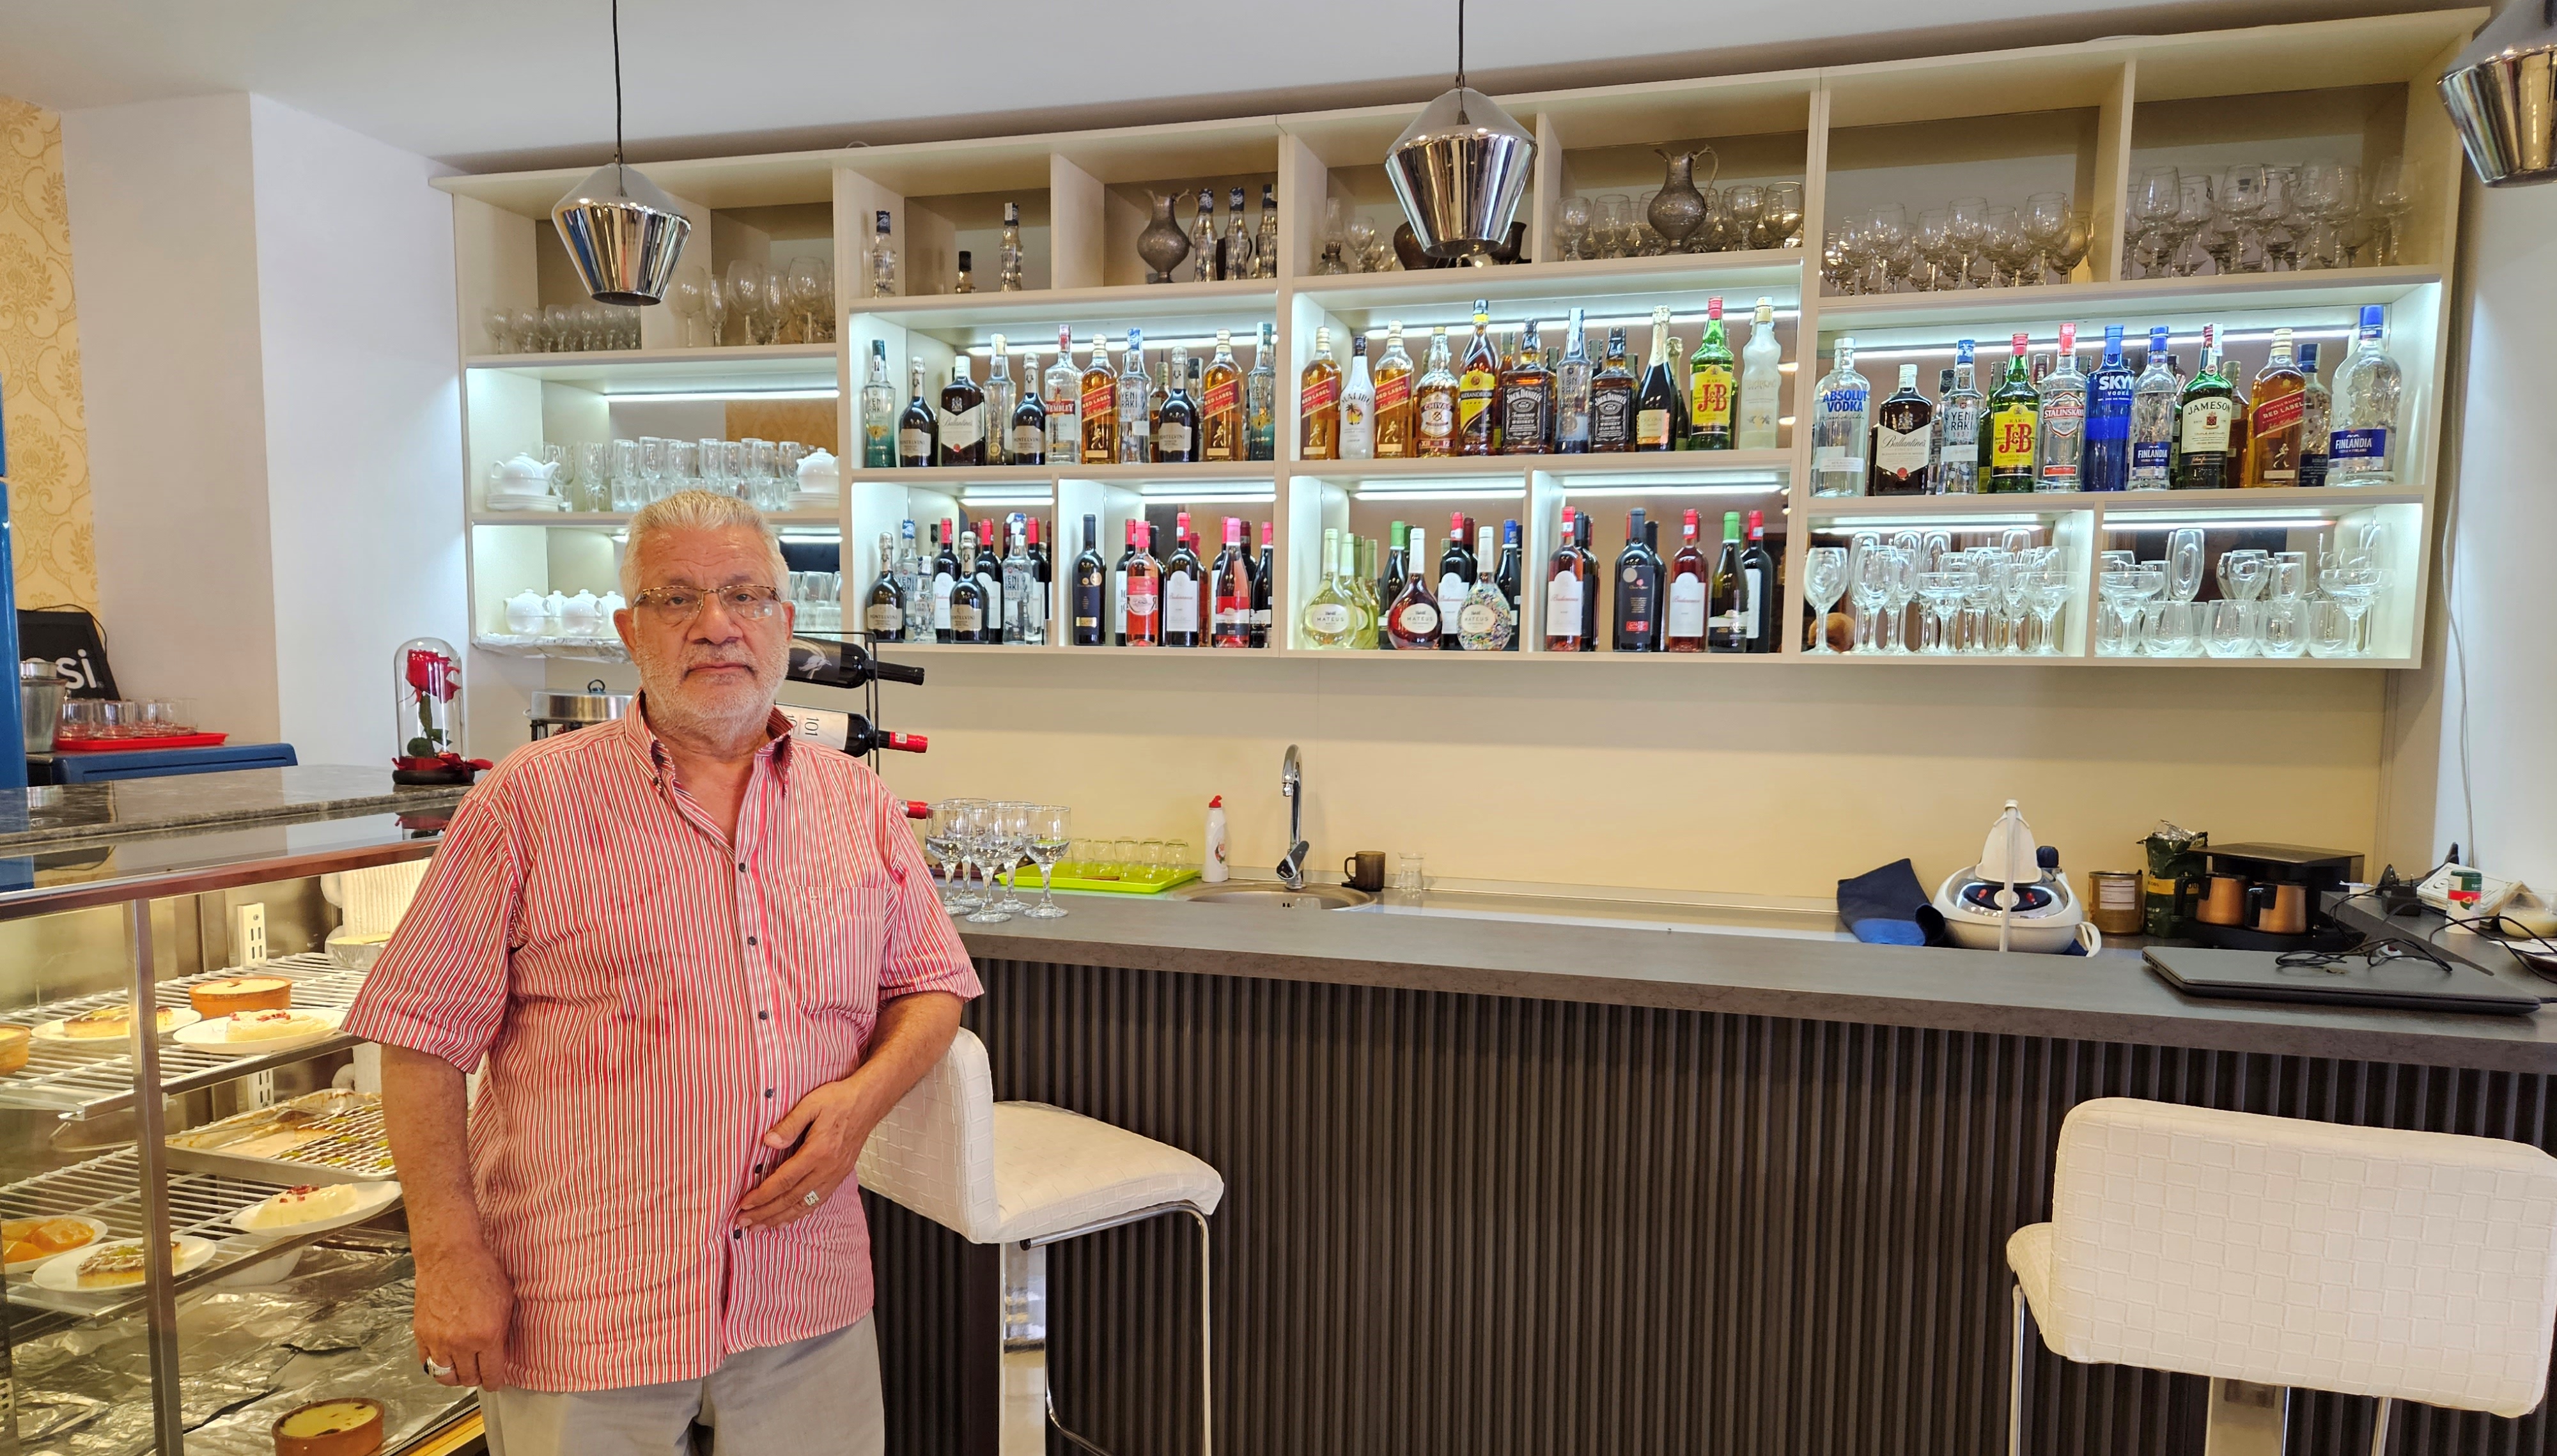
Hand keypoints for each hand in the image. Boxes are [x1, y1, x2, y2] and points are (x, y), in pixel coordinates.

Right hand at [413, 1238, 513, 1389]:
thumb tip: (500, 1352)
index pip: (491, 1374)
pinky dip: (436, 1365)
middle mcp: (461, 1343)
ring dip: (455, 1376)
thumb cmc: (482, 1272)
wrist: (449, 1256)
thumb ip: (502, 1331)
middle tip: (481, 1371)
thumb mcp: (505, 1301)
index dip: (495, 1382)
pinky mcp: (420, 1334)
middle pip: (467, 1379)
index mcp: (486, 1335)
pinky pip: (426, 1363)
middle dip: (477, 1378)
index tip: (496, 1382)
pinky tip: (445, 1358)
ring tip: (462, 1367)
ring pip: (445, 1376)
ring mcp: (437, 1340)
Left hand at [736, 1078, 886, 1230]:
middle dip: (765, 1213)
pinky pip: (817, 1201)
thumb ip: (789, 1124)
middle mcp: (827, 1169)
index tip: (744, 1204)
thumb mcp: (811, 1103)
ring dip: (780, 1218)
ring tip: (760, 1228)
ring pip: (804, 1204)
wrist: (869, 1102)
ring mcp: (835, 1175)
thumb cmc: (840, 1100)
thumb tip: (768, 1142)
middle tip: (744, 1222)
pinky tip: (787, 1220)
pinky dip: (800, 1214)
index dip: (763, 1195)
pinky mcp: (839, 1176)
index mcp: (818, 1152)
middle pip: (791, 1198)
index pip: (785, 1181)